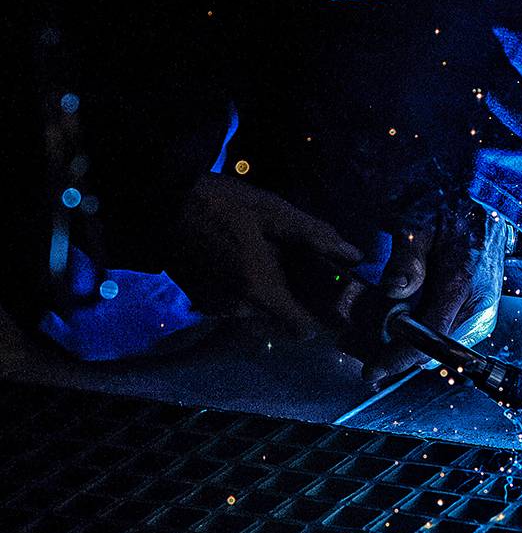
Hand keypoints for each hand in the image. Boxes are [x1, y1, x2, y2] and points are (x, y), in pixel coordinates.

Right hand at [170, 173, 361, 338]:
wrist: (156, 203)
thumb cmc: (220, 204)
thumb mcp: (274, 212)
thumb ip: (315, 236)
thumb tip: (354, 255)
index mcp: (259, 290)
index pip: (302, 330)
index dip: (322, 318)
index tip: (331, 296)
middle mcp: (237, 309)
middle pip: (282, 321)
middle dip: (298, 299)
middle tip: (302, 264)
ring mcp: (216, 307)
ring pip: (261, 312)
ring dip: (273, 292)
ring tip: (273, 254)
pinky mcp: (202, 300)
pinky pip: (239, 304)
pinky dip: (251, 288)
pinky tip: (248, 257)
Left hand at [354, 201, 512, 380]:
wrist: (485, 206)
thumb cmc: (451, 212)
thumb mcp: (420, 225)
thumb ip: (408, 260)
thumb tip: (393, 292)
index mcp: (463, 282)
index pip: (430, 336)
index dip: (398, 357)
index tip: (371, 371)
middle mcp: (479, 306)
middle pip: (434, 350)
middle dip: (400, 351)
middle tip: (368, 341)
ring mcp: (483, 313)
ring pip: (442, 349)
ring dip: (413, 344)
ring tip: (386, 326)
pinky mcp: (482, 316)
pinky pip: (450, 338)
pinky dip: (427, 336)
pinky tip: (409, 319)